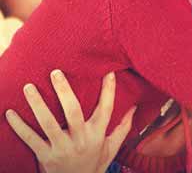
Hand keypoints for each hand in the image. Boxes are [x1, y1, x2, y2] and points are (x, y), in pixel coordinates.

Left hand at [5, 70, 135, 172]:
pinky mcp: (44, 156)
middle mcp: (80, 140)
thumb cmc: (94, 163)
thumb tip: (134, 106)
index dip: (108, 90)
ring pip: (48, 124)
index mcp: (97, 134)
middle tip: (55, 72)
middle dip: (64, 91)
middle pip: (73, 112)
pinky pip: (30, 140)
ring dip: (37, 104)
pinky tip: (10, 113)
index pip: (106, 109)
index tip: (108, 72)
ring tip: (29, 87)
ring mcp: (61, 148)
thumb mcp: (111, 147)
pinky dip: (19, 127)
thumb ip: (123, 127)